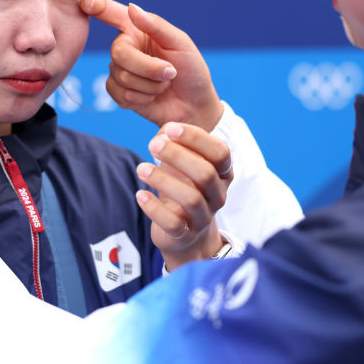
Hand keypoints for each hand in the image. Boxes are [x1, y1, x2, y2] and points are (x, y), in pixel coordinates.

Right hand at [81, 0, 223, 130]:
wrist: (194, 105)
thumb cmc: (191, 70)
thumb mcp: (181, 44)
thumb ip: (156, 25)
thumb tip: (132, 7)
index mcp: (138, 29)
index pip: (115, 14)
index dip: (100, 7)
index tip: (88, 0)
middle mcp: (126, 47)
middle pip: (119, 53)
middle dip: (148, 67)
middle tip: (170, 73)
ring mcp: (120, 70)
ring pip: (122, 76)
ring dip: (151, 85)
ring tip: (164, 84)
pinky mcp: (119, 93)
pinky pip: (120, 94)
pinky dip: (143, 98)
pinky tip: (153, 96)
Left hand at [133, 122, 232, 270]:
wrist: (186, 235)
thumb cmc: (184, 189)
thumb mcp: (182, 166)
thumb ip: (175, 145)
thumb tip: (163, 133)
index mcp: (223, 174)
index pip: (220, 152)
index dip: (196, 138)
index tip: (170, 128)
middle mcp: (218, 195)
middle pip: (206, 173)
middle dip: (178, 156)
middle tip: (152, 145)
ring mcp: (204, 218)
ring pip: (191, 199)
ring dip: (163, 180)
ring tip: (141, 168)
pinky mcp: (186, 235)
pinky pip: (173, 223)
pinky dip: (155, 208)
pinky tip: (140, 195)